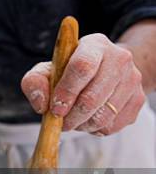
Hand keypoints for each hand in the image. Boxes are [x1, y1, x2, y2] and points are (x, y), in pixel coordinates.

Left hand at [21, 33, 145, 135]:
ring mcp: (132, 79)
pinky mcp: (137, 99)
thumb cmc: (70, 71)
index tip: (54, 109)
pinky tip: (88, 119)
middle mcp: (119, 58)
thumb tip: (41, 103)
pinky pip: (112, 125)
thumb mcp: (48, 70)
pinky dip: (95, 129)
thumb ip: (35, 82)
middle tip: (60, 121)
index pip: (82, 67)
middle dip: (71, 116)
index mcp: (95, 44)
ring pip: (103, 115)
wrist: (105, 70)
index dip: (66, 92)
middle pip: (92, 97)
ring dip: (82, 125)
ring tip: (73, 120)